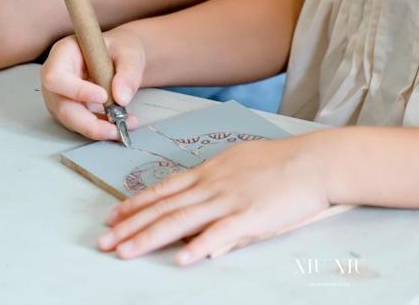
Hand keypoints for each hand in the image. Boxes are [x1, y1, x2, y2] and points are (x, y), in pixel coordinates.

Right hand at [40, 29, 143, 140]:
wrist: (122, 57)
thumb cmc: (120, 49)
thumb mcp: (130, 53)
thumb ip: (129, 72)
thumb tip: (122, 97)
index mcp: (64, 53)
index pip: (56, 76)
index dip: (76, 90)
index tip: (102, 97)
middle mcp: (56, 76)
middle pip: (61, 106)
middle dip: (88, 122)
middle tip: (114, 128)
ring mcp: (60, 95)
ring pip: (70, 120)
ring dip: (96, 129)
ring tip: (124, 126)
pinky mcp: (70, 109)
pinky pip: (80, 124)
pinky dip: (99, 128)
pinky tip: (117, 126)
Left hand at [97, 133, 330, 263]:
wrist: (314, 161)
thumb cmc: (283, 161)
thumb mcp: (243, 160)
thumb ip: (219, 178)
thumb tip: (202, 195)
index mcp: (211, 170)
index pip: (164, 188)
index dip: (136, 204)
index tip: (113, 216)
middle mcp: (213, 183)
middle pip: (164, 206)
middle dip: (130, 225)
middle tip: (104, 241)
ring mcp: (229, 199)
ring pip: (180, 220)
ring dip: (149, 237)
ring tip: (125, 252)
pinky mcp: (249, 216)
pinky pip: (218, 234)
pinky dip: (197, 246)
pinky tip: (180, 258)